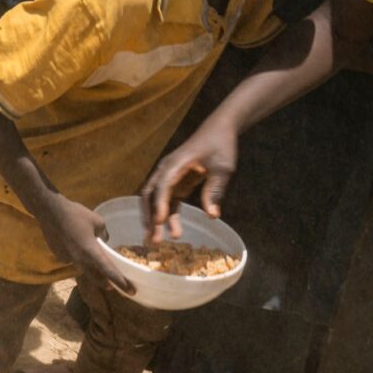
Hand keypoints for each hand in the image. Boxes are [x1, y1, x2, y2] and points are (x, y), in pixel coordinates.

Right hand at [35, 196, 134, 294]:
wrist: (49, 211)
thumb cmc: (75, 214)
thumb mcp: (97, 220)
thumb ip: (104, 234)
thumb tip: (103, 240)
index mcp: (91, 251)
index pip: (108, 271)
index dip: (121, 282)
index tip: (131, 291)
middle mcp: (79, 259)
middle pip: (95, 277)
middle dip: (106, 283)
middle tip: (113, 286)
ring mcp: (67, 258)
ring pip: (83, 268)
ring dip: (90, 268)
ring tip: (93, 261)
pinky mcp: (58, 255)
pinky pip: (72, 259)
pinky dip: (76, 256)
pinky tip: (73, 244)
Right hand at [139, 121, 240, 241]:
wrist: (218, 131)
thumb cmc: (220, 146)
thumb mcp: (223, 168)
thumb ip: (214, 190)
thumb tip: (211, 215)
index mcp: (176, 164)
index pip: (163, 185)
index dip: (159, 205)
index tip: (159, 223)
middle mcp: (166, 170)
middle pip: (150, 195)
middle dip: (150, 217)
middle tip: (153, 239)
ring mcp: (169, 177)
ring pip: (155, 200)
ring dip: (155, 219)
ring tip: (157, 241)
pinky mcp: (175, 183)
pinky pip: (167, 202)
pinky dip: (167, 216)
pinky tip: (170, 231)